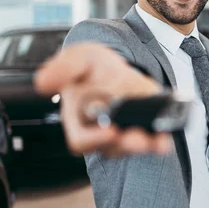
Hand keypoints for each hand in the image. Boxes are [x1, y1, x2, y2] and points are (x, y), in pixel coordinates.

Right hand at [34, 42, 170, 156]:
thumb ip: (64, 67)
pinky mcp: (144, 131)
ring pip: (133, 148)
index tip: (111, 130)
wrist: (119, 68)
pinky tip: (166, 138)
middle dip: (126, 145)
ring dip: (145, 146)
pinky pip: (152, 143)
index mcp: (80, 120)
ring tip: (155, 139)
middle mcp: (101, 132)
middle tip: (137, 138)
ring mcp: (124, 134)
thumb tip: (42, 82)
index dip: (94, 139)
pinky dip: (160, 143)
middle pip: (111, 148)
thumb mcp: (80, 58)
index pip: (81, 140)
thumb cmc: (94, 68)